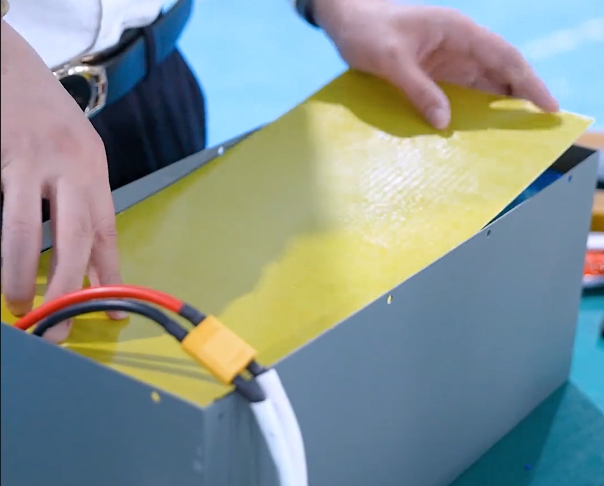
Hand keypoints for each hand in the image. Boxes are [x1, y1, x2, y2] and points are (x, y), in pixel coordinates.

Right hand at [1, 20, 122, 341]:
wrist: (7, 60)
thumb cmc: (44, 114)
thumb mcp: (78, 154)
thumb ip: (83, 201)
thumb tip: (89, 256)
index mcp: (93, 167)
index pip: (107, 230)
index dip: (109, 275)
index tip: (110, 311)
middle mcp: (68, 163)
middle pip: (75, 235)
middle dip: (68, 286)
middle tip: (58, 324)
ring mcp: (29, 158)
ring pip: (24, 228)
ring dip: (21, 271)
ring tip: (17, 303)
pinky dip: (1, 244)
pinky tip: (3, 267)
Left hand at [315, 0, 558, 128]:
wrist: (347, 22)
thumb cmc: (367, 32)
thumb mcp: (390, 60)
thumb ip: (418, 89)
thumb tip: (445, 123)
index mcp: (458, 31)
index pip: (504, 57)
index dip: (529, 83)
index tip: (548, 107)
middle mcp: (460, 45)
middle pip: (500, 72)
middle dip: (521, 98)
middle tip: (536, 130)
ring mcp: (448, 59)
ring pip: (484, 84)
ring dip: (499, 107)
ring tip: (514, 136)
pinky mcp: (435, 73)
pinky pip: (461, 93)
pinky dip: (472, 110)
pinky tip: (478, 130)